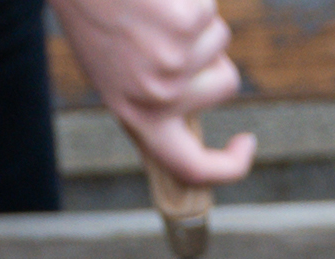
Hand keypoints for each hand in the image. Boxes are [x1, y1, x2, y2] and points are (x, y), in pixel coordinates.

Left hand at [54, 0, 256, 185]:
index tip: (245, 142)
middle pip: (225, 83)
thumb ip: (153, 93)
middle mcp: (159, 98)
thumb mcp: (113, 70)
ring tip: (153, 5)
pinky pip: (209, 6)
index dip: (229, 165)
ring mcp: (174, 62)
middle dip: (212, 53)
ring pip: (219, 38)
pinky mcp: (183, 25)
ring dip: (197, 17)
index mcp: (137, 117)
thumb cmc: (89, 15)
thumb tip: (195, 99)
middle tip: (169, 30)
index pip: (192, 167)